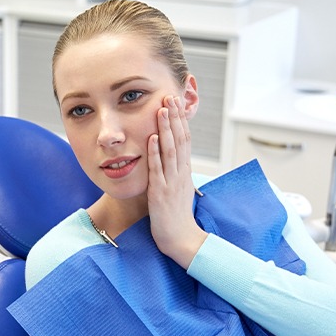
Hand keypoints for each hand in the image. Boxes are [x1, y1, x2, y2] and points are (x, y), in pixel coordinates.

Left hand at [147, 95, 207, 268]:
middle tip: (170, 96)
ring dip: (165, 129)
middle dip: (174, 118)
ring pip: (170, 150)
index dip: (180, 121)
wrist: (181, 239)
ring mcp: (171, 182)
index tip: (175, 103)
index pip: (185, 140)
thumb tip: (174, 158)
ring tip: (162, 110)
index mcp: (185, 172)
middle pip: (180, 140)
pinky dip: (155, 153)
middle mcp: (181, 174)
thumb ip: (176, 173)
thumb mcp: (179, 190)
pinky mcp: (161, 193)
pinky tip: (151, 138)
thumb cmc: (178, 217)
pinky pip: (158, 170)